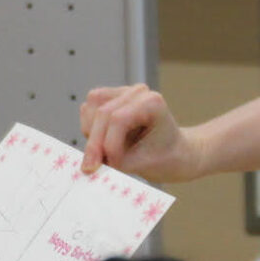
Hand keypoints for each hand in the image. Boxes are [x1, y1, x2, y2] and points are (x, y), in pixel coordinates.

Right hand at [78, 85, 205, 181]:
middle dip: (95, 143)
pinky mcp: (109, 98)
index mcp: (153, 102)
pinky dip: (89, 130)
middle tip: (91, 168)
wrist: (172, 154)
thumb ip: (115, 161)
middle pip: (102, 113)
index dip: (109, 144)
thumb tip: (88, 162)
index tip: (109, 164)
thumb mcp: (141, 165)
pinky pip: (87, 111)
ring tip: (104, 155)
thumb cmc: (163, 158)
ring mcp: (122, 92)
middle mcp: (138, 92)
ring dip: (91, 135)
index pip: (118, 119)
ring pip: (90, 109)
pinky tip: (102, 143)